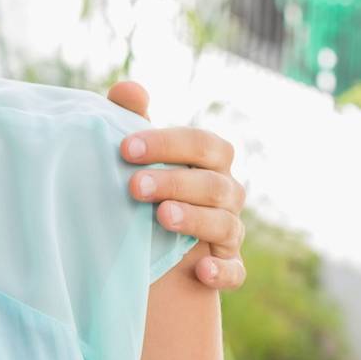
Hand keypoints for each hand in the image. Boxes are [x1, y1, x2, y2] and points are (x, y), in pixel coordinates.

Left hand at [106, 80, 246, 291]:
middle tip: (133, 186)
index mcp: (210, 161)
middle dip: (176, 182)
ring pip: (226, 224)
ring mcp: (229, 232)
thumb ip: (132, 119)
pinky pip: (236, 271)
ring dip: (194, 219)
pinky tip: (201, 270)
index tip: (125, 148)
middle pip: (215, 184)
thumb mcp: (137, 153)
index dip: (168, 143)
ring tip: (160, 217)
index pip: (203, 144)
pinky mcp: (227, 266)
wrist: (148, 241)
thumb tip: (128, 88)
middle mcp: (226, 194)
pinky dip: (223, 271)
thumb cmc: (145, 181)